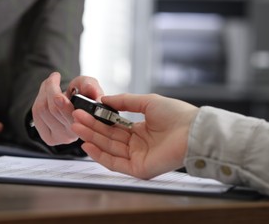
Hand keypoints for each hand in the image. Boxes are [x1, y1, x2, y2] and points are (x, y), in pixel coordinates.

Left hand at [32, 72, 103, 145]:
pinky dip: (39, 98)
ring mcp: (59, 138)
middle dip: (51, 89)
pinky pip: (36, 114)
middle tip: (55, 76)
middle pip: (54, 110)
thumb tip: (91, 90)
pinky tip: (45, 93)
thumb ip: (91, 86)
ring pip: (42, 110)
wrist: (75, 105)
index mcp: (86, 125)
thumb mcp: (90, 85)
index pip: (71, 117)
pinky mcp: (47, 137)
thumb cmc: (84, 96)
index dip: (63, 107)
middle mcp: (72, 135)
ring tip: (51, 82)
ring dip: (44, 91)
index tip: (59, 96)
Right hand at [71, 93, 197, 178]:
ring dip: (91, 138)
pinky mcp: (138, 168)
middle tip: (75, 118)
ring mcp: (137, 157)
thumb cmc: (177, 115)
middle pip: (108, 137)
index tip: (85, 111)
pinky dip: (100, 155)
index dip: (99, 120)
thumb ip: (125, 101)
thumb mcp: (147, 102)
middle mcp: (137, 145)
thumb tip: (105, 99)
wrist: (193, 130)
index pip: (114, 127)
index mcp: (140, 130)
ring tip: (77, 126)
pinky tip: (88, 145)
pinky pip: (115, 163)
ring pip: (109, 148)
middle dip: (91, 127)